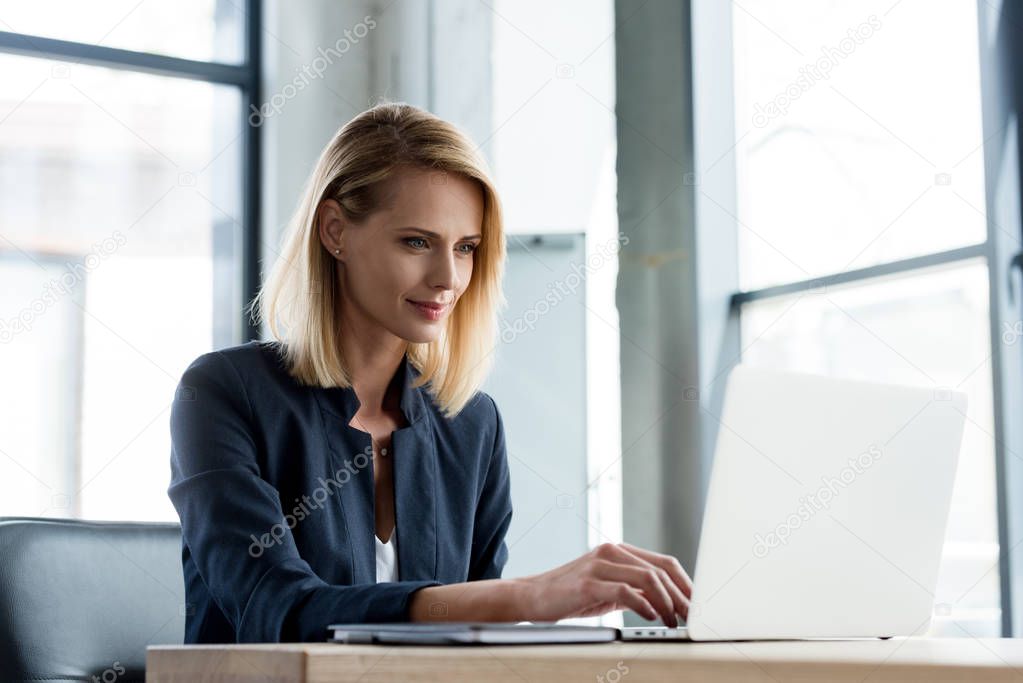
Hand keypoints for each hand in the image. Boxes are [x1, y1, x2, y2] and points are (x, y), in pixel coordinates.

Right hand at [521, 542, 691, 626]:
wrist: (533, 596)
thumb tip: (669, 604)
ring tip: (672, 620)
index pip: (664, 563)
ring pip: (647, 578)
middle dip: (681, 596)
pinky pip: (625, 590)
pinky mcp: (588, 582)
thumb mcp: (609, 590)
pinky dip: (644, 604)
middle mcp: (612, 552)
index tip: (696, 605)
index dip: (685, 584)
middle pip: (661, 570)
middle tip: (690, 617)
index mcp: (619, 551)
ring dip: (667, 602)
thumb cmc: (571, 595)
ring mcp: (599, 565)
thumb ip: (635, 590)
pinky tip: (652, 616)